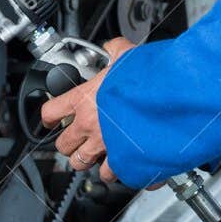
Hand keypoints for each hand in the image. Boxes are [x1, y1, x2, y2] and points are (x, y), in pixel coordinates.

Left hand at [41, 36, 135, 182]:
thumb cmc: (148, 79)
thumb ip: (116, 50)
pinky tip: (125, 164)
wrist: (171, 99)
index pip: (51, 112)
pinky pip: (112, 175)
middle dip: (70, 144)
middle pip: (63, 145)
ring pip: (82, 164)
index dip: (49, 117)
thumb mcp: (127, 55)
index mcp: (85, 100)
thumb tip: (113, 46)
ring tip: (99, 155)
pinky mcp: (123, 161)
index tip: (52, 120)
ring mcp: (105, 146)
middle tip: (79, 139)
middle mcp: (90, 126)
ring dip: (90, 161)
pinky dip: (117, 172)